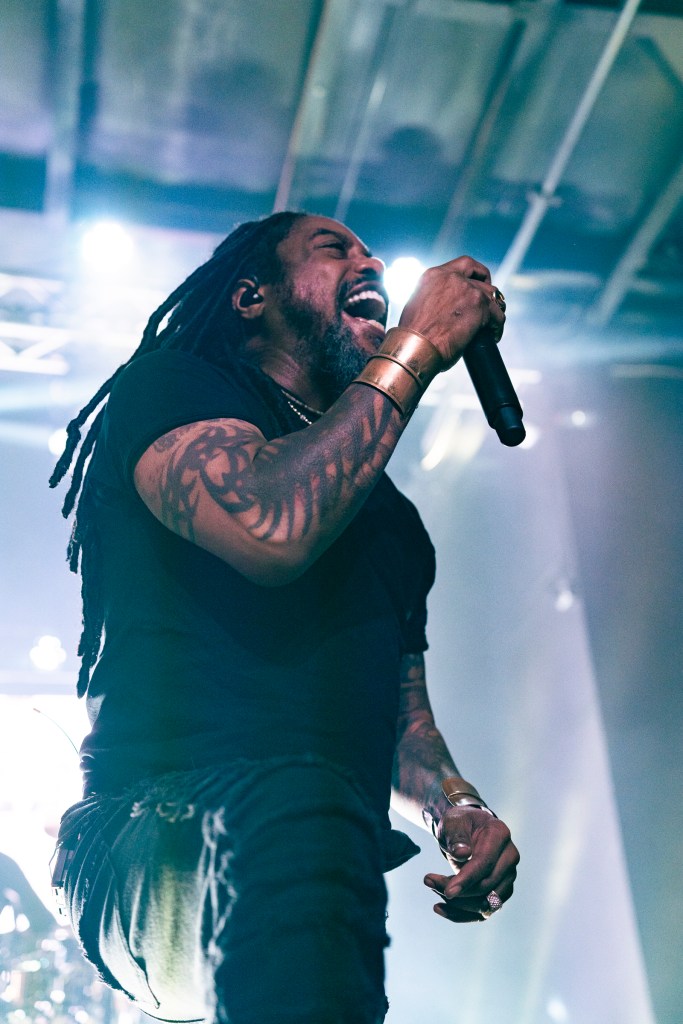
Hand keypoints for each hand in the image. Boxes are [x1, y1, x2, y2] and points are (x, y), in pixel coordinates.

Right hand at [398, 257, 505, 370]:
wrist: (415, 349)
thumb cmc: (413, 337)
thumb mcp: (418, 306)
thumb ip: (434, 298)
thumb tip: (446, 307)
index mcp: (434, 275)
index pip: (464, 264)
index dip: (477, 274)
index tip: (480, 284)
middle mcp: (452, 277)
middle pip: (482, 280)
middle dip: (488, 293)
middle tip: (489, 307)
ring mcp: (468, 290)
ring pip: (493, 296)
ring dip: (493, 311)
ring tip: (490, 326)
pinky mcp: (479, 306)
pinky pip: (498, 315)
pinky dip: (497, 327)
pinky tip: (492, 336)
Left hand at [423, 806, 518, 922]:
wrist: (467, 829)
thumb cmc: (460, 824)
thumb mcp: (453, 823)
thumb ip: (457, 837)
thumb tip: (463, 854)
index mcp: (500, 834)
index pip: (485, 863)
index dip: (467, 879)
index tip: (447, 891)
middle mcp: (510, 857)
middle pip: (487, 885)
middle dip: (458, 890)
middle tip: (428, 880)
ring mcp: (508, 876)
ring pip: (486, 903)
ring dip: (458, 904)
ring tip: (433, 887)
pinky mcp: (500, 892)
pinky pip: (483, 911)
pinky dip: (461, 914)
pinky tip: (440, 908)